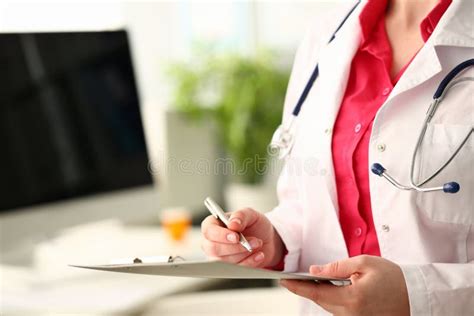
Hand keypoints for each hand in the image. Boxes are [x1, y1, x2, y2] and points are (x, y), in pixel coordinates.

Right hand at [201, 207, 283, 267]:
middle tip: (253, 241)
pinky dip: (249, 263)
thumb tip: (232, 224)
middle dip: (235, 247)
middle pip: (214, 249)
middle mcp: (211, 241)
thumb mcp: (250, 214)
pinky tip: (259, 255)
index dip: (221, 235)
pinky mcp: (228, 268)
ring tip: (258, 244)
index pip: (209, 231)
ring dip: (245, 253)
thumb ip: (240, 215)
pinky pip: (235, 270)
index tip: (236, 237)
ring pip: (225, 261)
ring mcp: (218, 257)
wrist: (266, 239)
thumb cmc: (254, 225)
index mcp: (212, 224)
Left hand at [280, 255, 409, 315]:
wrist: (417, 295)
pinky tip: (324, 288)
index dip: (296, 287)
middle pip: (320, 301)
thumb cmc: (393, 277)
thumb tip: (314, 271)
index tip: (282, 281)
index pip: (316, 293)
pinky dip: (329, 299)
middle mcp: (352, 314)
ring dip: (317, 294)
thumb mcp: (364, 263)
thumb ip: (336, 267)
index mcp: (352, 298)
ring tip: (305, 281)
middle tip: (290, 277)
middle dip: (304, 289)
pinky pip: (338, 310)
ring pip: (328, 307)